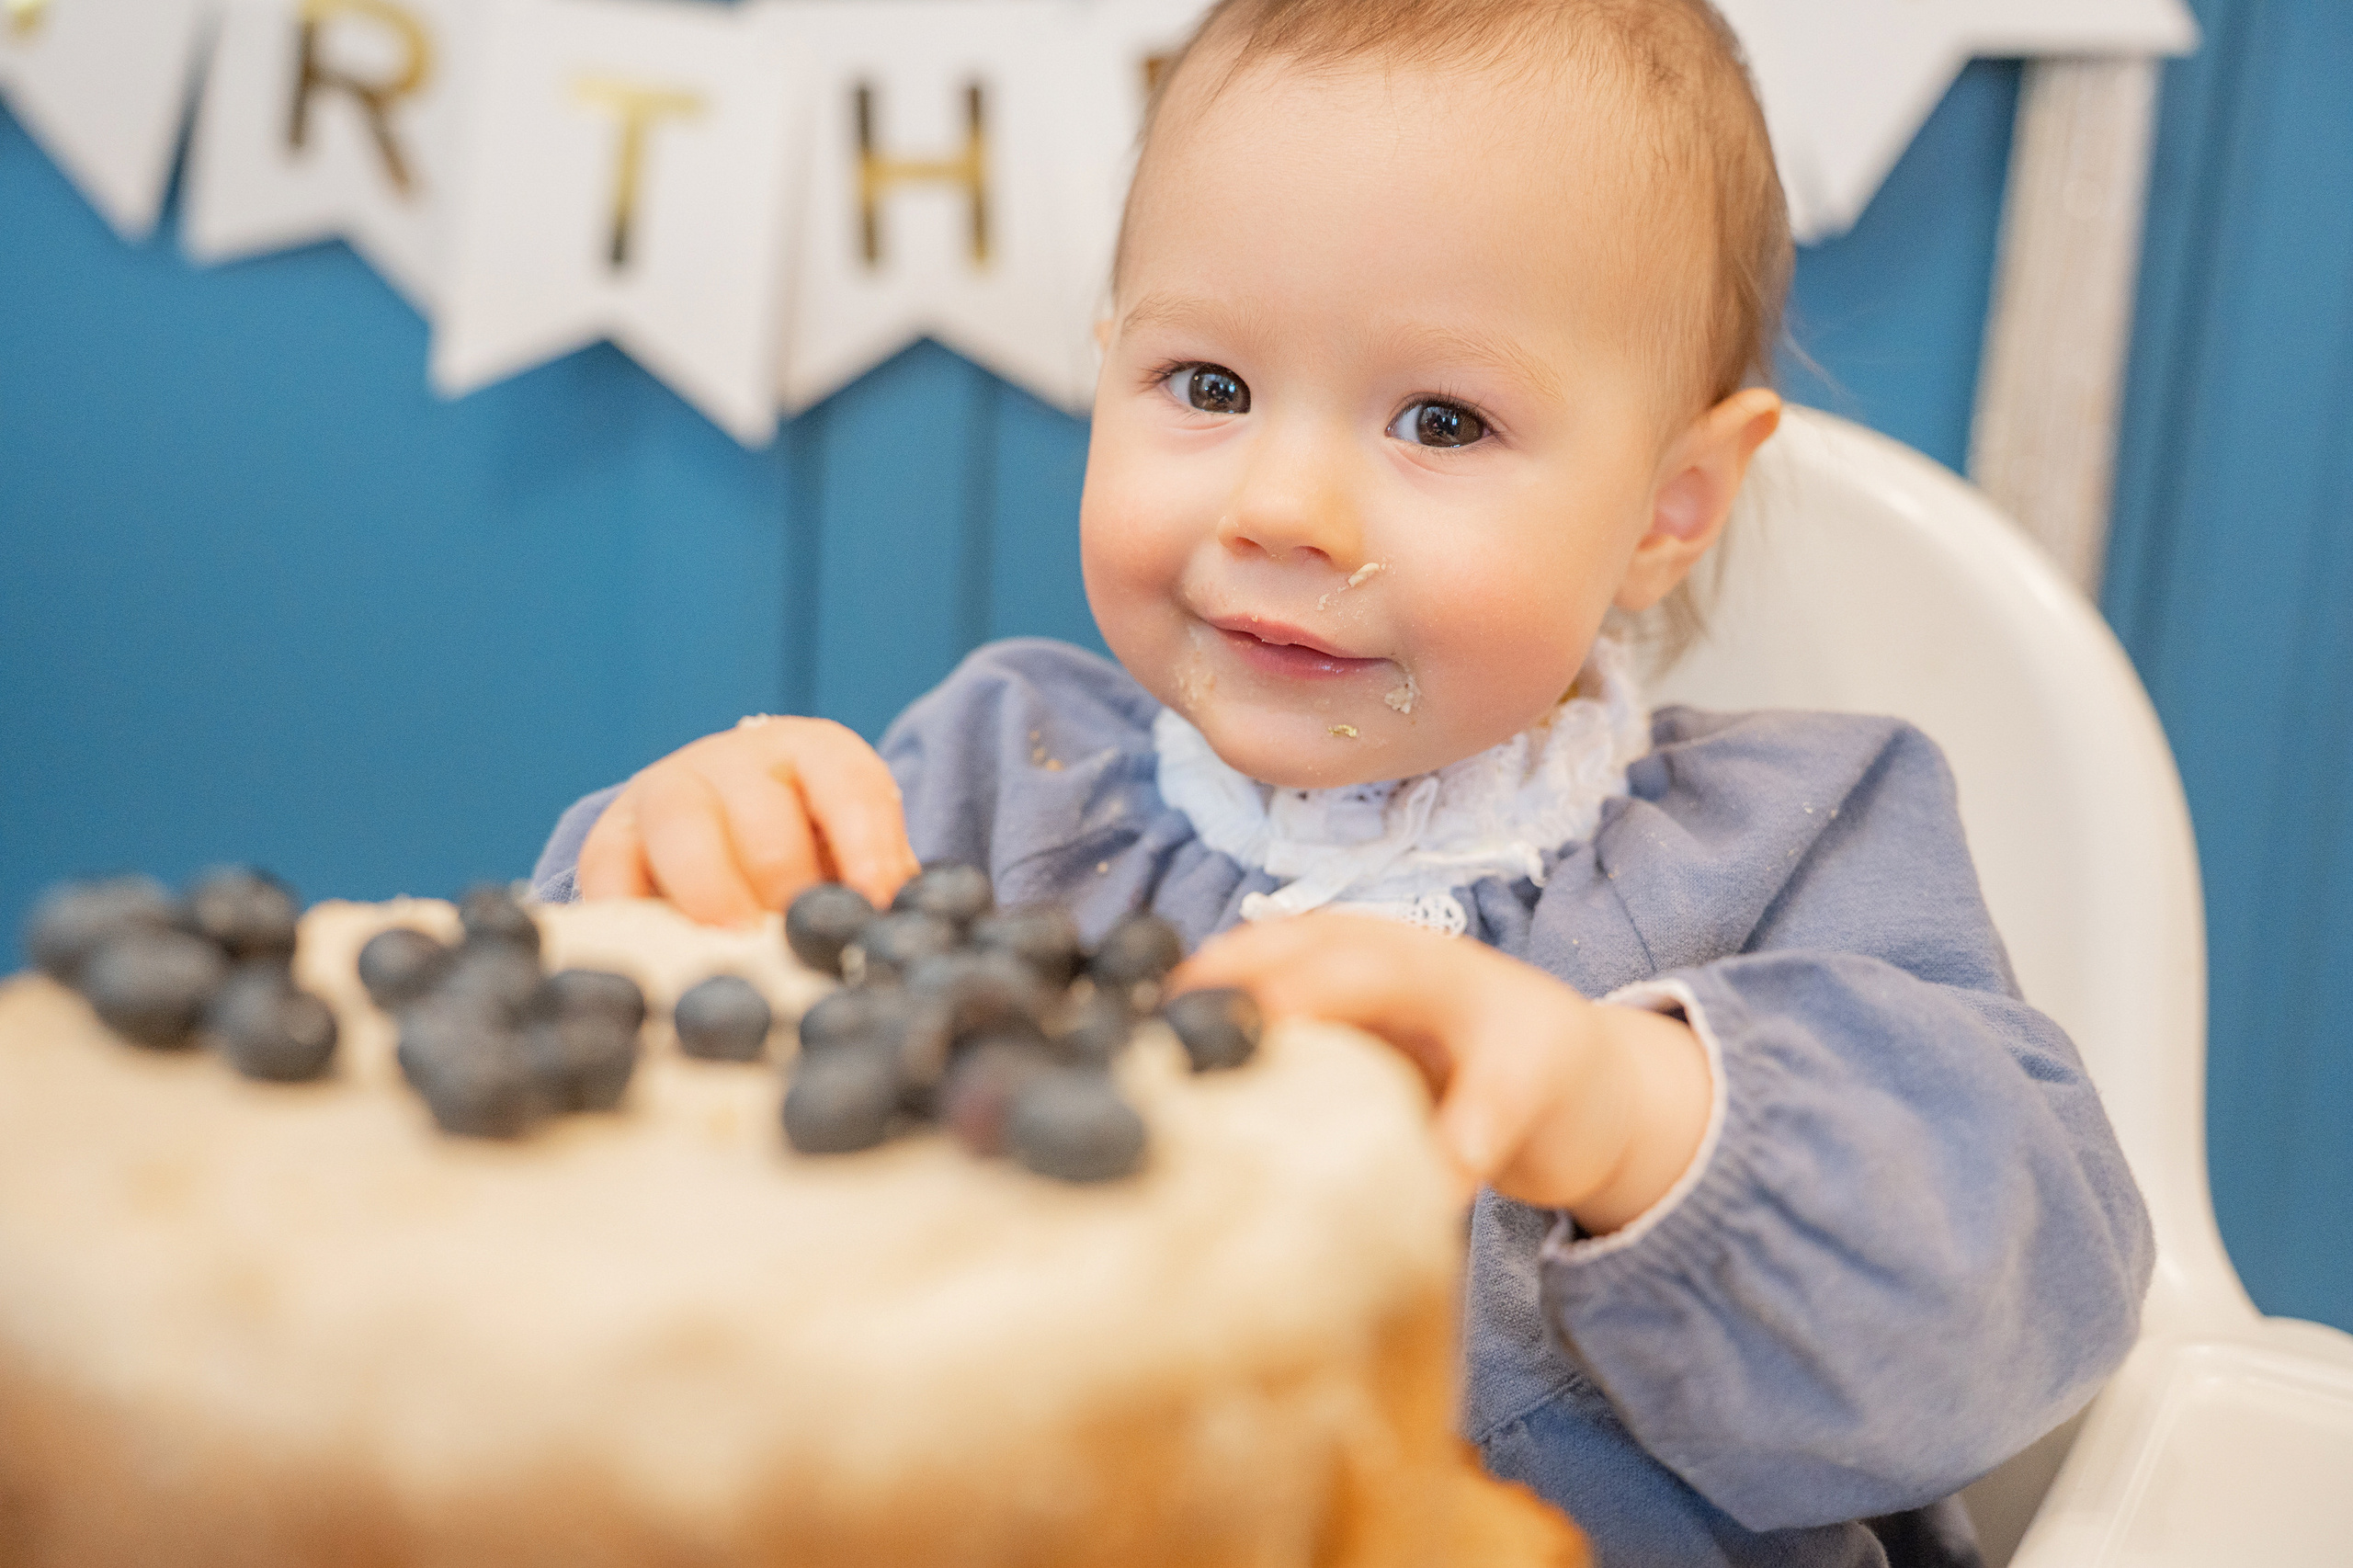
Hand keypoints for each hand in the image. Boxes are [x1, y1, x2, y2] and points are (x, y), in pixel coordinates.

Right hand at [577, 717, 919, 925]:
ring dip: (711, 891)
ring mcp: (668, 789)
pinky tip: (659, 956)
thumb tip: (895, 939)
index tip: (875, 905)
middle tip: (801, 947)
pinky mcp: (612, 835)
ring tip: (735, 945)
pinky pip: (609, 868)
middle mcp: (739, 759)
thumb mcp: (851, 853)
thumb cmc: (809, 851)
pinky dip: (628, 912)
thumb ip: (877, 888)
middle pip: (767, 820)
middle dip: (787, 888)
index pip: (851, 787)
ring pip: (683, 827)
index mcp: (815, 753)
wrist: (719, 826)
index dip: (869, 847)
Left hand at [1176, 914, 1712, 1229]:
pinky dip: (1465, 1137)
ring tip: (1316, 1091)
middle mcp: (1418, 960)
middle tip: (1202, 1035)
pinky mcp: (1540, 1073)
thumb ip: (1288, 1047)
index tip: (1139, 1018)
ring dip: (1370, 1049)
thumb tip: (1156, 1085)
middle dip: (1272, 984)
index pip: (1275, 943)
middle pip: (1341, 953)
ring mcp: (1487, 1006)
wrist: (1585, 1092)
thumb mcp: (1364, 1048)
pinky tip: (1436, 1178)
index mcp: (1361, 953)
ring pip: (1424, 997)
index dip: (1211, 972)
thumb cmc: (1446, 1070)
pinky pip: (1497, 1105)